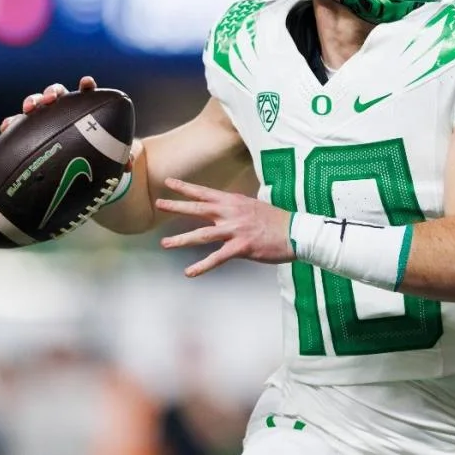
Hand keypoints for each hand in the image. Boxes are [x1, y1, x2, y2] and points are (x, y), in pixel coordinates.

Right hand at [0, 76, 138, 172]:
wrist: (79, 164)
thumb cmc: (96, 154)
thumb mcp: (108, 156)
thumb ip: (117, 157)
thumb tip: (126, 166)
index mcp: (84, 110)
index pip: (87, 93)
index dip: (86, 86)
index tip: (87, 83)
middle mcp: (64, 109)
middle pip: (58, 94)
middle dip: (53, 92)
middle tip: (51, 99)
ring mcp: (46, 117)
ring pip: (37, 104)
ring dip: (33, 101)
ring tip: (29, 108)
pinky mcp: (30, 129)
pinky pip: (19, 124)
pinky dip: (13, 122)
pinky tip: (6, 127)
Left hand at [156, 178, 293, 276]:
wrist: (295, 232)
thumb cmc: (277, 221)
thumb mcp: (255, 206)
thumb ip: (237, 207)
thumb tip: (227, 208)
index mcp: (234, 201)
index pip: (205, 192)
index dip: (186, 187)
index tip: (169, 183)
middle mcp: (232, 213)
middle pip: (199, 209)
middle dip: (177, 206)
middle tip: (159, 203)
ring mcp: (236, 230)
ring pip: (202, 235)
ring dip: (182, 240)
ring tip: (165, 244)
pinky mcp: (241, 247)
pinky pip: (217, 258)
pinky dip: (202, 266)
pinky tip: (189, 272)